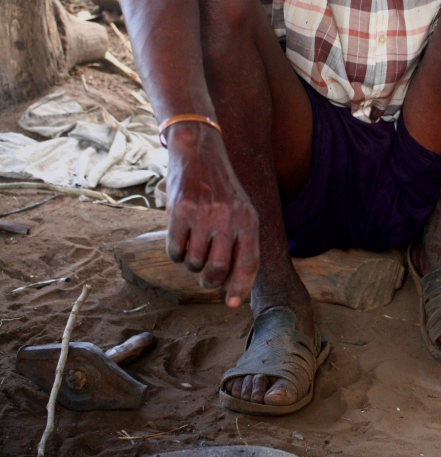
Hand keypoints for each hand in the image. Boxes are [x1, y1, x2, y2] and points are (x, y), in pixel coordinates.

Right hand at [165, 123, 259, 307]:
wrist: (199, 151)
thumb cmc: (221, 189)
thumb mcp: (241, 210)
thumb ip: (241, 242)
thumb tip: (233, 285)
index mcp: (249, 219)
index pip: (250, 263)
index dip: (241, 288)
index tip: (231, 304)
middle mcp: (228, 217)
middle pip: (219, 268)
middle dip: (210, 281)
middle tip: (206, 279)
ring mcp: (204, 214)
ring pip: (194, 262)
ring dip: (191, 265)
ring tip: (193, 249)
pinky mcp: (180, 211)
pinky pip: (174, 250)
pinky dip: (175, 254)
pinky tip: (179, 240)